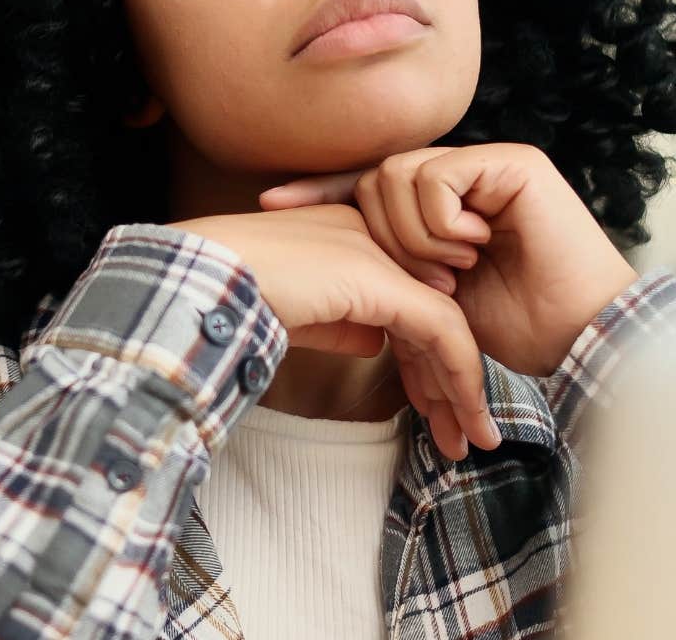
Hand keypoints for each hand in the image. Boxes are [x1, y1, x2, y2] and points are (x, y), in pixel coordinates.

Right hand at [168, 205, 501, 459]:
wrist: (202, 280)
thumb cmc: (229, 296)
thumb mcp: (295, 312)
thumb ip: (338, 322)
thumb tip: (373, 340)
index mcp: (350, 236)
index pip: (406, 299)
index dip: (424, 358)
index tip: (432, 409)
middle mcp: (374, 237)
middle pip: (431, 312)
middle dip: (451, 379)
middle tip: (466, 433)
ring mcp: (380, 254)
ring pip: (445, 324)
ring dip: (463, 387)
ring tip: (473, 439)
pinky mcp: (381, 279)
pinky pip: (440, 330)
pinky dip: (459, 376)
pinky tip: (464, 414)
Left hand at [258, 143, 639, 379]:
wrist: (574, 336)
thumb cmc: (512, 326)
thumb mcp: (426, 297)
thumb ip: (384, 266)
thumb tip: (322, 252)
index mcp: (438, 206)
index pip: (365, 184)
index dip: (320, 191)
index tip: (272, 204)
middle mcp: (460, 177)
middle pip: (375, 179)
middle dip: (385, 237)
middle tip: (428, 281)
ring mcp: (485, 166)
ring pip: (398, 175)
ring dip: (415, 236)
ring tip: (454, 270)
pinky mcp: (511, 163)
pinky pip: (437, 177)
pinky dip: (442, 222)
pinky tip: (474, 246)